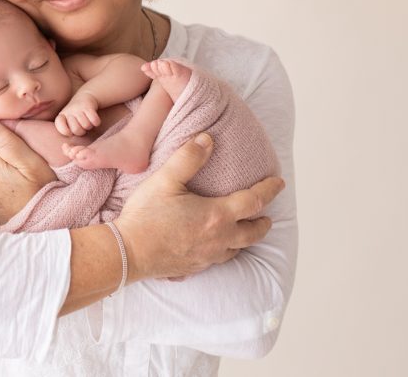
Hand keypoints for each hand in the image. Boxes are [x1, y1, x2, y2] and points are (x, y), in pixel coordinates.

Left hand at [55, 91, 101, 136]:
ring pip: (86, 125)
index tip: (69, 133)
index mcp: (61, 116)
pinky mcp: (89, 107)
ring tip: (87, 122)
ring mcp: (79, 108)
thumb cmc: (74, 116)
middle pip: (76, 130)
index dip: (65, 131)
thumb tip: (70, 136)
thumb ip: (66, 130)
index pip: (60, 125)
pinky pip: (94, 120)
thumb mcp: (67, 121)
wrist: (83, 98)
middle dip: (81, 132)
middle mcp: (69, 111)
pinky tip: (94, 120)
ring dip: (89, 126)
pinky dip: (96, 122)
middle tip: (81, 127)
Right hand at [115, 133, 284, 280]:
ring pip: (237, 249)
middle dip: (263, 223)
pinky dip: (226, 251)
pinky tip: (216, 247)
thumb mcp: (165, 180)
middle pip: (252, 233)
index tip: (279, 183)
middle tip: (268, 216)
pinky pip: (218, 260)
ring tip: (245, 231)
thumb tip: (208, 139)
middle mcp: (218, 239)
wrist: (128, 253)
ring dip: (246, 239)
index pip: (253, 201)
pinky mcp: (193, 268)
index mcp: (216, 215)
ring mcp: (206, 257)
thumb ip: (189, 157)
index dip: (269, 190)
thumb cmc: (146, 216)